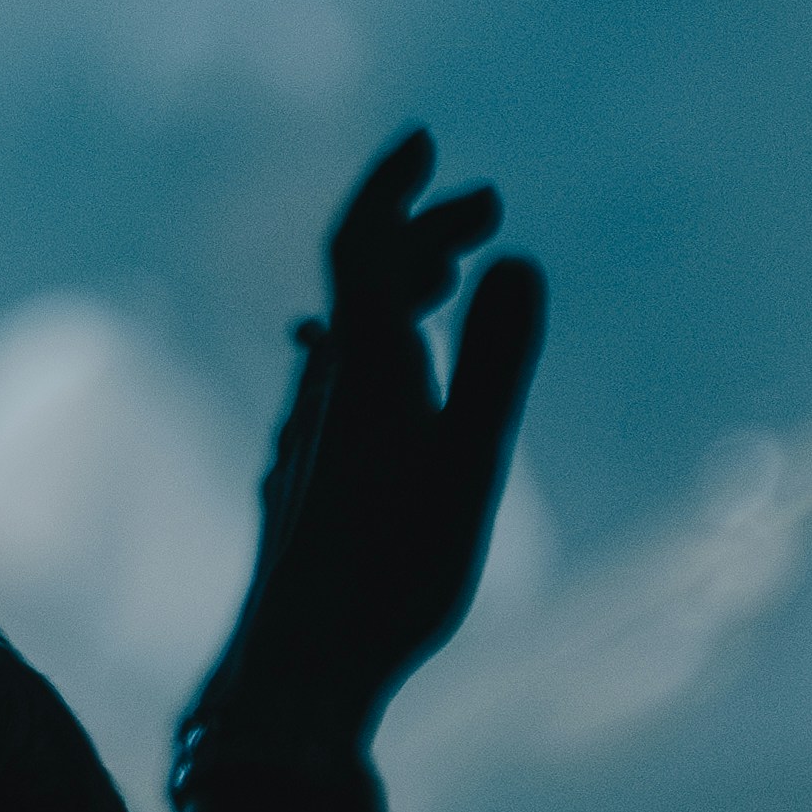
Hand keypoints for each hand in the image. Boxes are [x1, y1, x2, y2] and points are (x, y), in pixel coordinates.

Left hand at [179, 127, 549, 765]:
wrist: (293, 672)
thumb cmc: (391, 574)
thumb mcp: (469, 465)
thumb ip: (495, 362)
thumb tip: (518, 257)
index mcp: (363, 371)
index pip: (361, 245)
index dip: (391, 188)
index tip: (427, 140)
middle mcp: (324, 392)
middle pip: (359, 283)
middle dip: (420, 233)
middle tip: (488, 211)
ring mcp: (309, 438)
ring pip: (348, 333)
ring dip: (401, 290)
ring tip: (450, 276)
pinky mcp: (306, 483)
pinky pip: (338, 382)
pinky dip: (379, 346)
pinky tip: (385, 374)